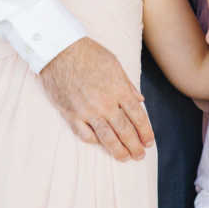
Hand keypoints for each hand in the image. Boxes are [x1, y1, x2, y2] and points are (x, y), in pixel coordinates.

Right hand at [39, 37, 153, 161]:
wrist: (58, 49)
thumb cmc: (88, 53)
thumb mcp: (114, 63)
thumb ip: (128, 84)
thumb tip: (140, 100)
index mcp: (119, 90)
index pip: (138, 117)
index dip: (145, 132)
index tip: (149, 142)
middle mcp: (105, 103)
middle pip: (125, 131)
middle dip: (135, 146)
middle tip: (140, 155)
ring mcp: (87, 111)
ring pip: (107, 138)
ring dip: (118, 151)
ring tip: (125, 158)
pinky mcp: (71, 114)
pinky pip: (85, 135)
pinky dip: (95, 141)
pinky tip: (101, 144)